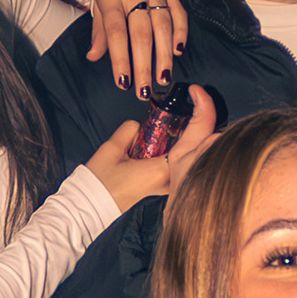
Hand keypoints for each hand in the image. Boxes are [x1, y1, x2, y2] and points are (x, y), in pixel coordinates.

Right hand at [85, 86, 217, 216]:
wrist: (94, 206)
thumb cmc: (101, 181)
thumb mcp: (112, 148)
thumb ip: (131, 129)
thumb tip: (141, 124)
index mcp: (163, 169)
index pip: (195, 136)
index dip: (202, 109)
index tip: (196, 92)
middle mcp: (172, 180)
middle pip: (200, 146)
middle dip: (202, 120)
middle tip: (195, 99)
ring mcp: (171, 186)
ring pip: (193, 155)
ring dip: (195, 134)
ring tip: (188, 113)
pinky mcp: (165, 187)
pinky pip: (182, 162)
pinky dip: (185, 147)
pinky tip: (176, 136)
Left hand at [87, 0, 186, 99]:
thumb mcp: (99, 5)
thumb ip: (100, 32)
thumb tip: (93, 56)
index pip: (116, 32)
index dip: (120, 58)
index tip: (123, 82)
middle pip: (140, 33)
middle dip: (143, 64)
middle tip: (144, 89)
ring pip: (162, 25)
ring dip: (164, 54)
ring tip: (163, 77)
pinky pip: (179, 11)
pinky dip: (180, 32)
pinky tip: (178, 51)